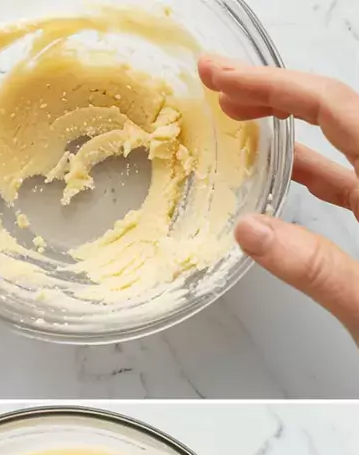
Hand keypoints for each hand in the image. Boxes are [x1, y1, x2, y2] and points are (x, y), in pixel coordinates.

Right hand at [200, 54, 358, 341]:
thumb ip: (314, 266)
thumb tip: (252, 231)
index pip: (335, 109)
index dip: (276, 84)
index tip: (225, 76)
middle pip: (338, 112)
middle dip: (276, 90)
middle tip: (220, 83)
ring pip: (341, 141)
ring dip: (288, 124)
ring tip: (240, 116)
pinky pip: (348, 179)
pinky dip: (310, 166)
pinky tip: (281, 169)